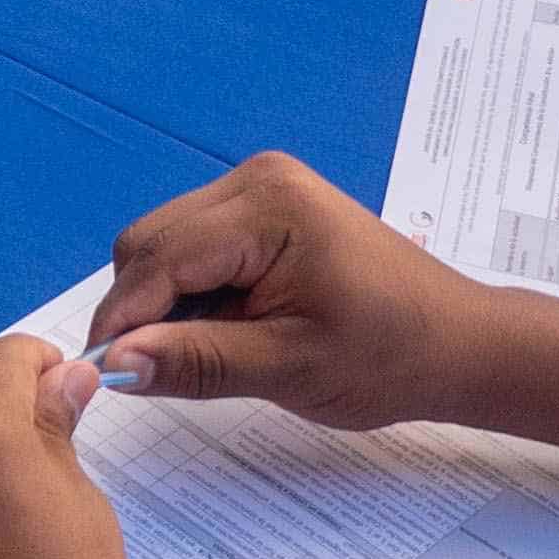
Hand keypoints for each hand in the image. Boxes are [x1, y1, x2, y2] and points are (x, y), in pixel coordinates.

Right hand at [81, 149, 485, 434]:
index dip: (122, 321)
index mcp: (268, 206)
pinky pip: (196, 248)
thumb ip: (196, 361)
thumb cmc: (390, 357)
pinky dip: (194, 294)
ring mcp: (262, 189)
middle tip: (169, 374)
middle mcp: (257, 179)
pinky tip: (232, 329)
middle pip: (151, 244)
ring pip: (166, 246)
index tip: (102, 379)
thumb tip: (115, 365)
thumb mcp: (288, 369)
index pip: (158, 259)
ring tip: (219, 352)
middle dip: (144, 310)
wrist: (457, 344)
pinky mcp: (265, 209)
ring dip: (169, 304)